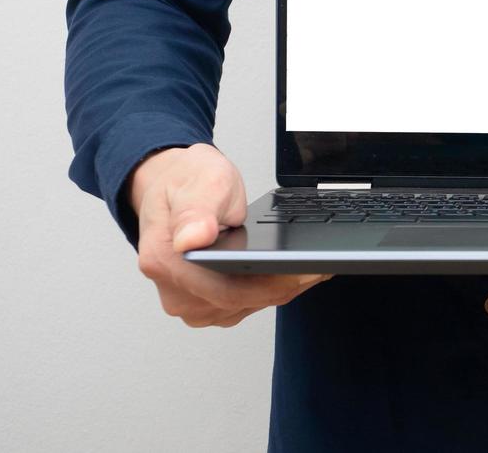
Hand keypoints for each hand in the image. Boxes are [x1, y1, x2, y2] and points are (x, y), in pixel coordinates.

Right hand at [129, 143, 328, 327]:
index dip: (272, 285)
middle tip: (321, 265)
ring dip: (279, 289)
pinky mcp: (203, 304)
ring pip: (246, 307)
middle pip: (240, 302)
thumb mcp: (202, 181)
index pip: (227, 291)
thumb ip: (197, 211)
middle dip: (285, 285)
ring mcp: (188, 301)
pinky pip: (243, 304)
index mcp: (166, 261)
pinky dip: (268, 290)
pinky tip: (287, 272)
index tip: (306, 271)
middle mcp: (174, 290)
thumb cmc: (188, 183)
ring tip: (310, 266)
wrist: (176, 187)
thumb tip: (192, 239)